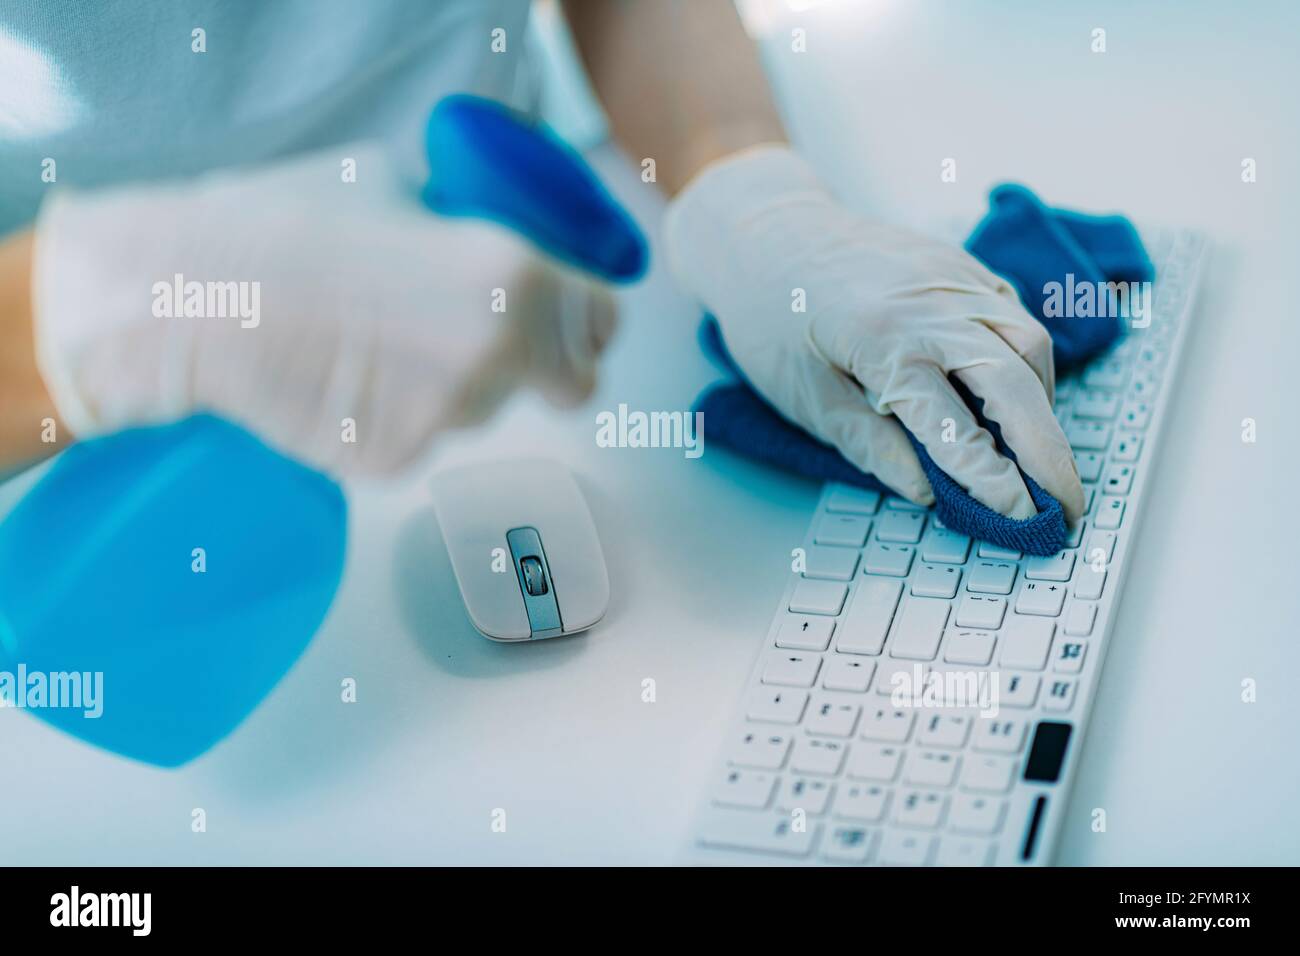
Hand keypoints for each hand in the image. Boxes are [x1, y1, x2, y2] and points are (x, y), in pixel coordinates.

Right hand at [31, 144, 615, 476]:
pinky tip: (340, 380)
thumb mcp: (395, 189)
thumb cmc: (286, 224)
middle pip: (564, 386)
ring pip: (480, 412)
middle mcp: (497, 355)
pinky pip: (416, 440)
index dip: (593, 327)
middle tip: (482, 345)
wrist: (197, 297)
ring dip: (453, 389)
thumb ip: (460, 225)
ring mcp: (448, 417)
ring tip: (376, 346)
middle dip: (538, 370)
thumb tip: (476, 233)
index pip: (602, 322)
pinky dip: (392, 420)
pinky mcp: (395, 462)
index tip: (583, 332)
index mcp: (514, 275)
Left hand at [664, 145, 1082, 521]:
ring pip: (1028, 342)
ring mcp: (951, 277)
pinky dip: (1027, 361)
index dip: (995, 482)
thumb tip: (927, 492)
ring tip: (1040, 457)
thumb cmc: (770, 315)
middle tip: (1068, 505)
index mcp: (884, 343)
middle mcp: (930, 305)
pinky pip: (1013, 313)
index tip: (1023, 520)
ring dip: (1043, 405)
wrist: (765, 229)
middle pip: (1016, 384)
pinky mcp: (958, 264)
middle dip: (1050, 453)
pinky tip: (1018, 396)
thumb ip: (868, 445)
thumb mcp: (802, 395)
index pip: (958, 428)